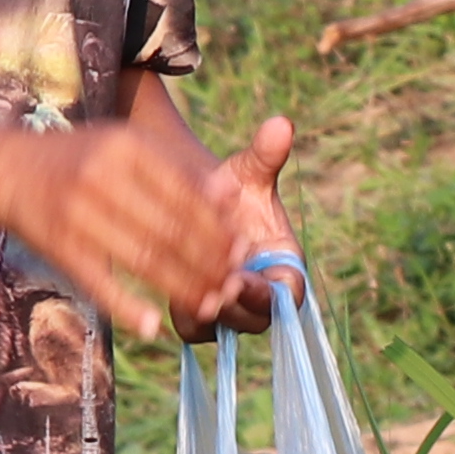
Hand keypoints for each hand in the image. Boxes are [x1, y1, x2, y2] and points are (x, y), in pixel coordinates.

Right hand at [0, 123, 247, 342]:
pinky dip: (127, 307)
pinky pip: (100, 283)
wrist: (7, 168)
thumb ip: (177, 167)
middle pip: (171, 229)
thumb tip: (231, 194)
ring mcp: (78, 212)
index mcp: (127, 146)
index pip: (187, 194)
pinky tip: (152, 327)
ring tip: (207, 307)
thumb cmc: (83, 158)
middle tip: (232, 286)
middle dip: (208, 262)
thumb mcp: (127, 145)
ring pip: (143, 259)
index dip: (218, 228)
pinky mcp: (59, 245)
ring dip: (181, 288)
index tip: (241, 252)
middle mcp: (102, 175)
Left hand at [189, 118, 299, 333]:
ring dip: (206, 316)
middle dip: (234, 308)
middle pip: (256, 320)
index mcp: (285, 266)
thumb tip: (282, 124)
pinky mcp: (203, 317)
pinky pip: (195, 329)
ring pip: (222, 329)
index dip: (268, 292)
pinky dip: (182, 316)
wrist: (195, 206)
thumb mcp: (246, 172)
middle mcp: (263, 295)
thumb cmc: (231, 189)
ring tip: (186, 298)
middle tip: (213, 294)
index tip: (242, 276)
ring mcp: (233, 310)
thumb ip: (265, 156)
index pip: (289, 294)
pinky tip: (165, 294)